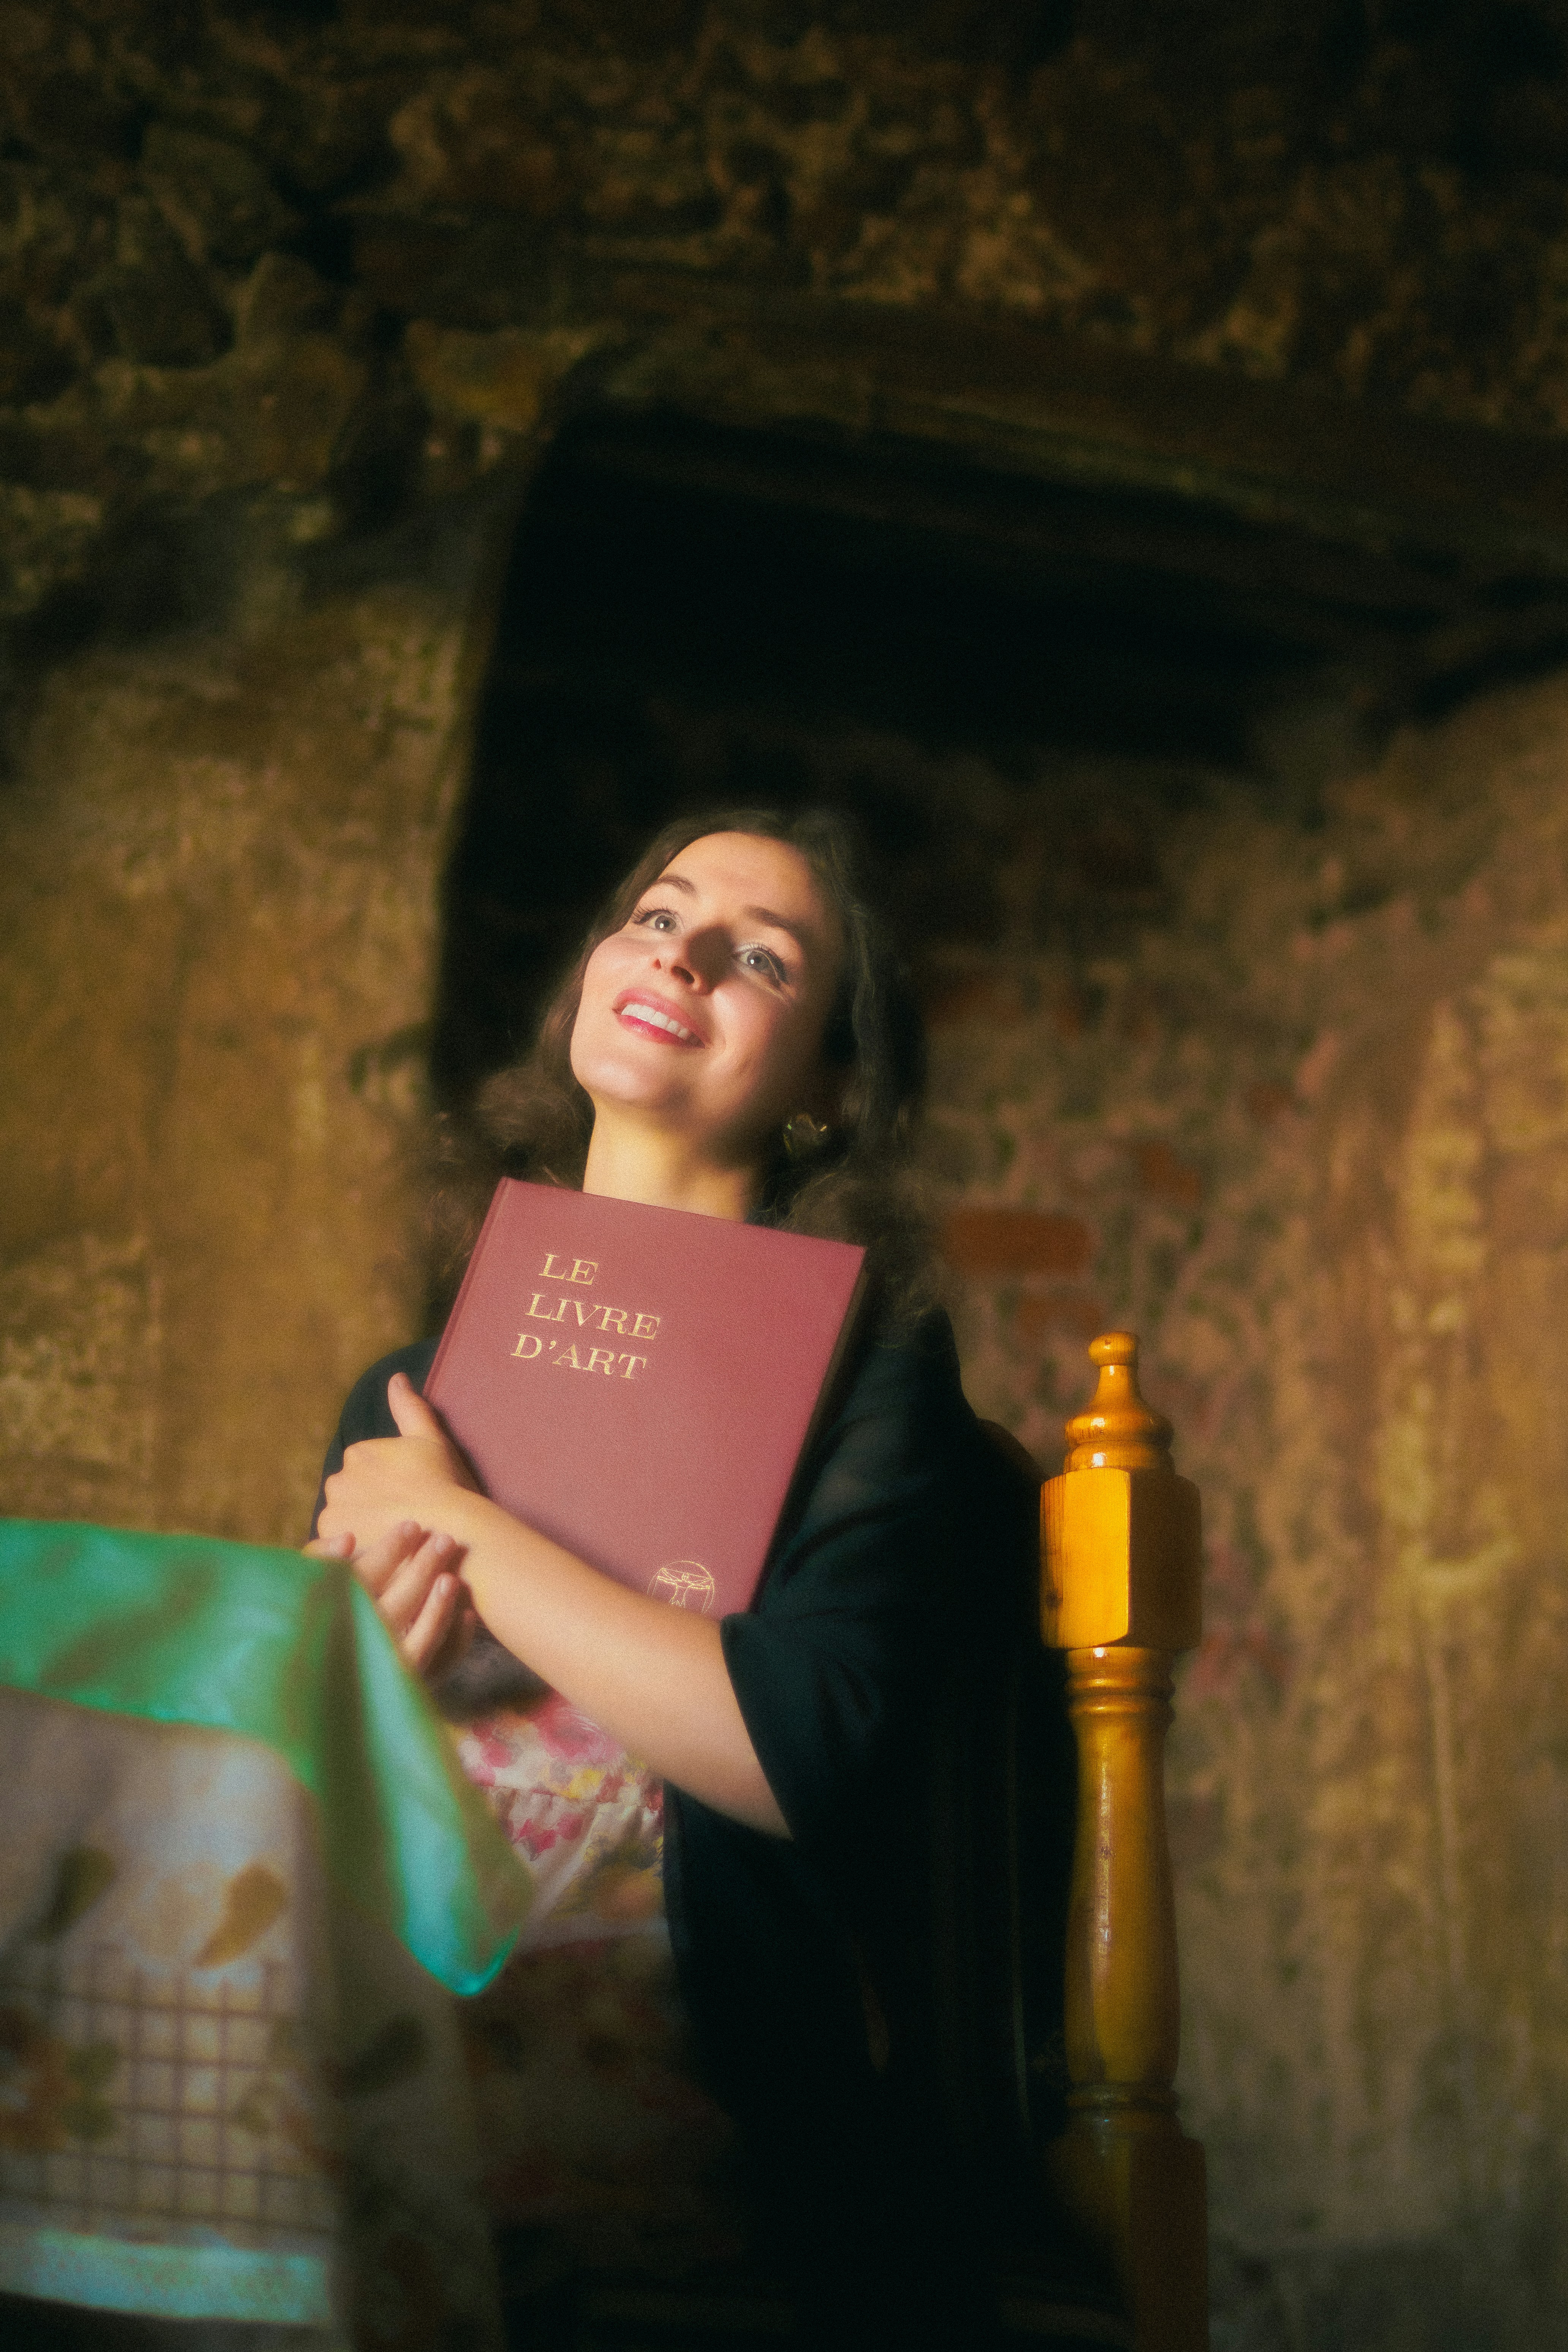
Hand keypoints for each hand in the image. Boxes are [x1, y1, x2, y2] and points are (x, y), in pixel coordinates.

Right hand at [307, 1517, 476, 1678]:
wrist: (301, 1685)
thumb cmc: (306, 1616)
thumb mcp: (299, 1586)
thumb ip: (320, 1559)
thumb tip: (349, 1538)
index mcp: (326, 1619)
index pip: (362, 1581)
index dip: (388, 1552)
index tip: (412, 1525)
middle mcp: (352, 1651)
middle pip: (395, 1608)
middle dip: (421, 1571)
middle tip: (444, 1540)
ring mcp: (378, 1677)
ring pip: (417, 1646)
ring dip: (438, 1609)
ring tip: (454, 1577)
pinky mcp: (398, 1692)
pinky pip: (434, 1670)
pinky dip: (454, 1643)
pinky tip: (468, 1614)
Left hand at [316, 1374, 478, 1554]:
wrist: (448, 1527)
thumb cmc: (444, 1483)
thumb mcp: (430, 1439)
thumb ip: (409, 1408)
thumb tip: (395, 1377)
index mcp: (357, 1453)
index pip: (364, 1472)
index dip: (387, 1488)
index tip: (408, 1498)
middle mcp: (338, 1480)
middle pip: (350, 1497)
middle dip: (369, 1507)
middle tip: (399, 1521)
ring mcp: (333, 1513)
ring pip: (344, 1521)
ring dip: (361, 1528)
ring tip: (390, 1541)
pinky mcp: (334, 1544)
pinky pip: (340, 1547)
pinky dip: (354, 1549)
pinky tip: (378, 1553)